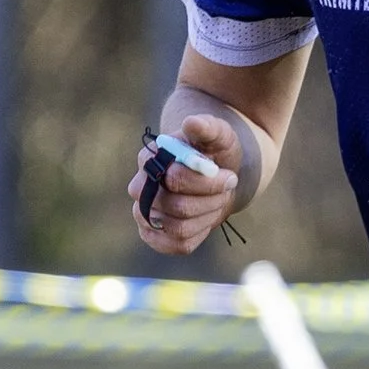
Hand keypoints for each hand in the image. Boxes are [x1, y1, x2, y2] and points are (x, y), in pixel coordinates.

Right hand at [127, 112, 242, 254]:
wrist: (214, 174)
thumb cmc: (214, 152)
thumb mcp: (218, 135)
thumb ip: (207, 128)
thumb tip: (192, 123)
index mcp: (149, 158)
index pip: (175, 178)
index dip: (208, 182)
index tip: (229, 176)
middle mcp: (139, 187)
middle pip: (175, 207)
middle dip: (210, 200)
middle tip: (226, 190)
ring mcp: (142, 213)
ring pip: (177, 228)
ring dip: (207, 217)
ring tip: (216, 202)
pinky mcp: (152, 235)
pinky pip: (176, 245)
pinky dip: (199, 234)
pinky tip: (205, 218)